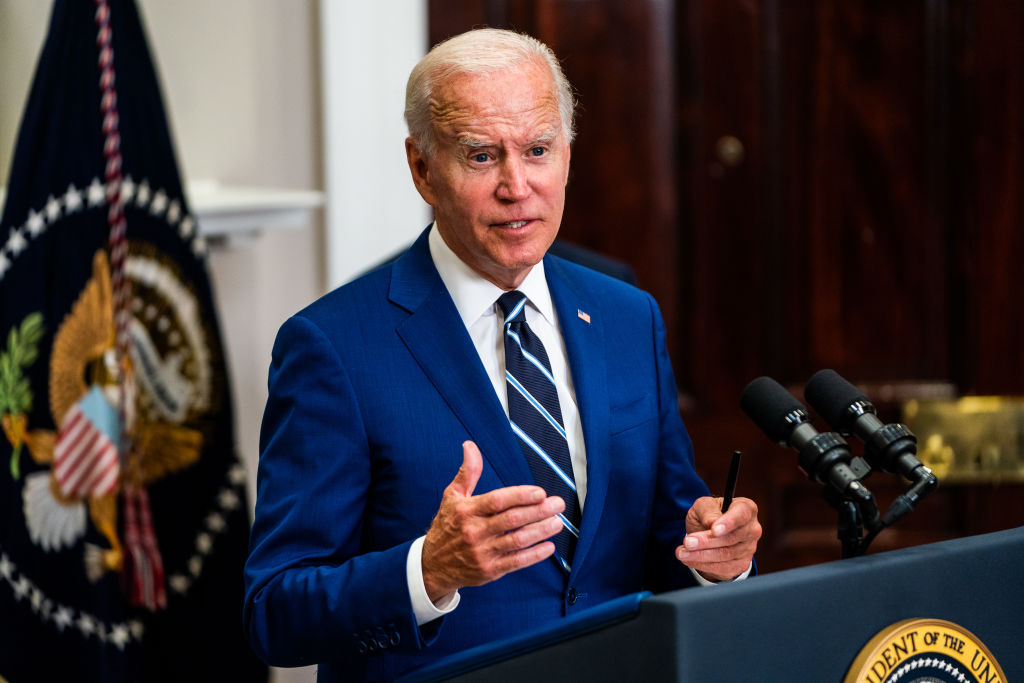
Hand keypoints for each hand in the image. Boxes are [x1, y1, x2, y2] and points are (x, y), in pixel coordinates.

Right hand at [421, 441, 565, 601]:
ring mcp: (482, 552)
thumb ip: (467, 472)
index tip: (540, 492)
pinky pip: (515, 562)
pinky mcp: (489, 570)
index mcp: (467, 510)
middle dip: (538, 511)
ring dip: (540, 531)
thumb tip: (470, 445)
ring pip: (517, 541)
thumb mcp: (452, 497)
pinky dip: (534, 555)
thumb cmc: (446, 526)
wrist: (432, 565)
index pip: (497, 501)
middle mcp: (474, 531)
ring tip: (557, 522)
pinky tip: (549, 547)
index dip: (520, 496)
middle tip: (558, 504)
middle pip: (512, 520)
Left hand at [675, 496, 760, 581]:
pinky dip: (703, 564)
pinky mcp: (741, 564)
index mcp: (746, 508)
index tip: (714, 529)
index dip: (729, 522)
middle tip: (687, 542)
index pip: (742, 514)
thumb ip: (707, 510)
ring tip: (681, 552)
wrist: (708, 534)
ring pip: (725, 555)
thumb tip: (711, 522)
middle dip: (706, 541)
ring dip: (700, 555)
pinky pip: (722, 567)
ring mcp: (749, 548)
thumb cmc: (708, 515)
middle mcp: (752, 529)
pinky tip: (689, 559)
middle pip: (731, 538)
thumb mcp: (703, 506)